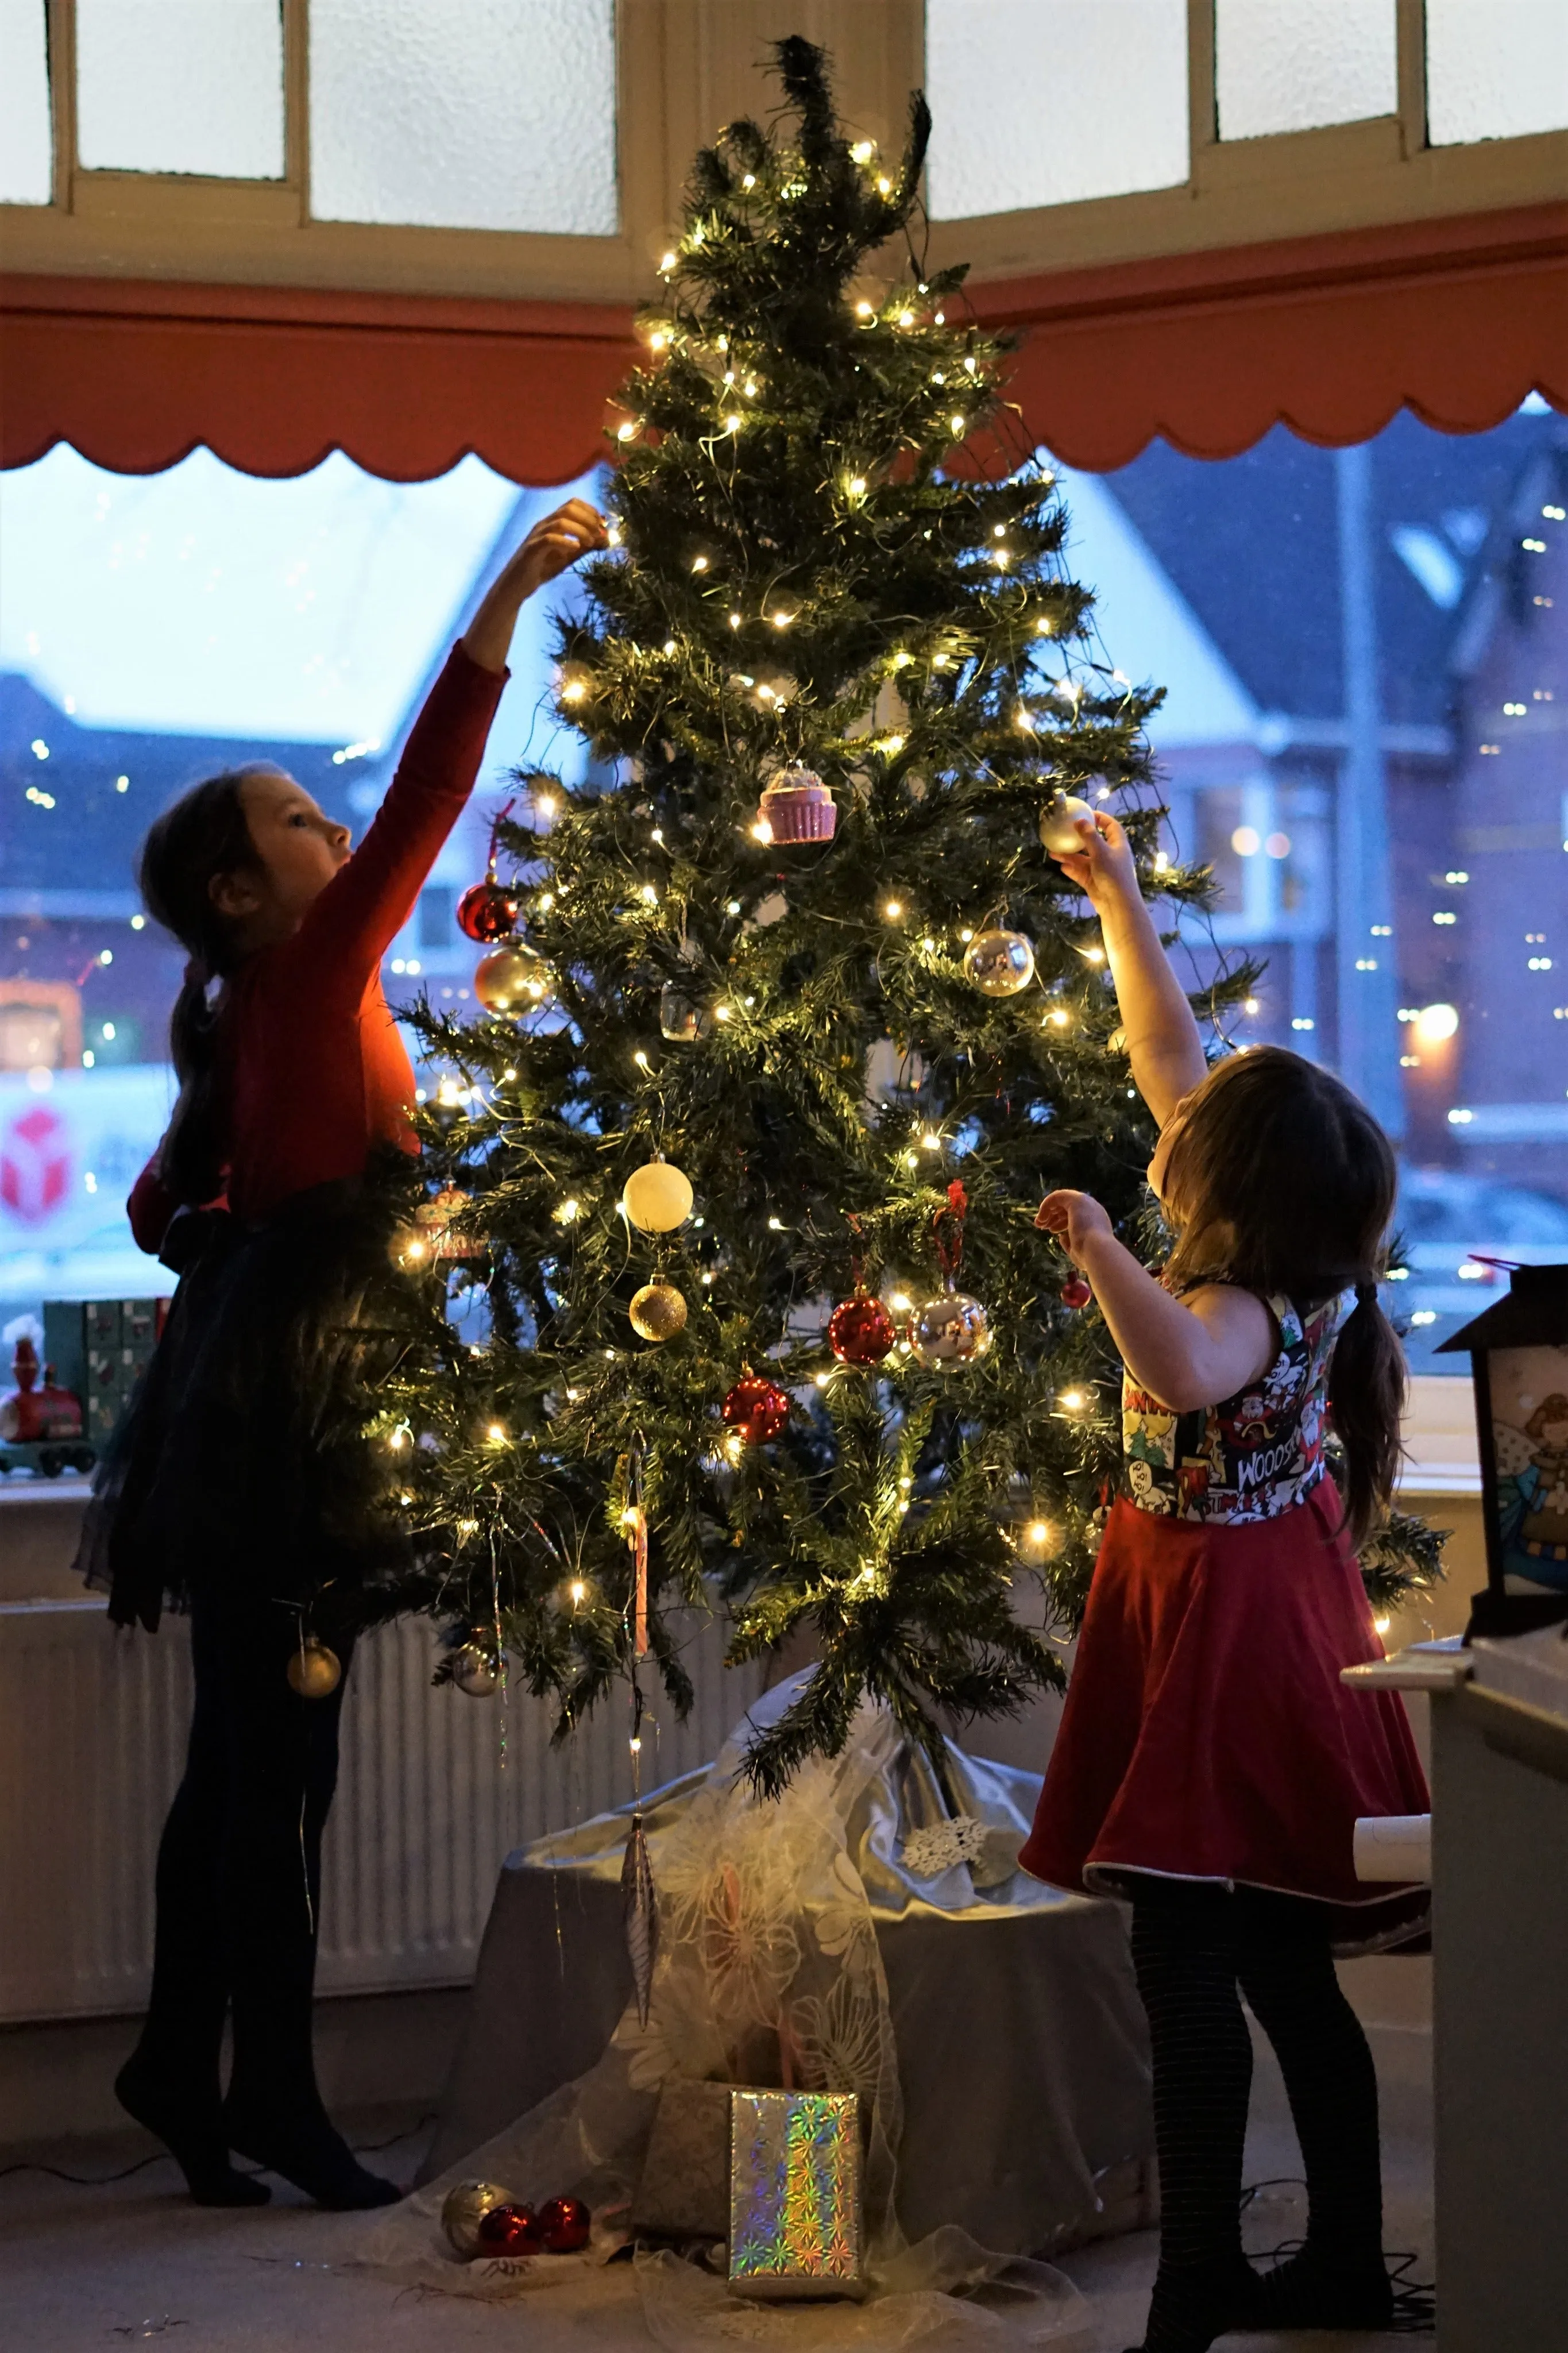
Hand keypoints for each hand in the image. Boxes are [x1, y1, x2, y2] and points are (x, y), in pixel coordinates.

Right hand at [463, 498, 608, 670]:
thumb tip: (607, 540)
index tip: (603, 525)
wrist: (516, 586)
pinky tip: (575, 549)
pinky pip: (549, 539)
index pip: (572, 504)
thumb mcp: (568, 557)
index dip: (591, 510)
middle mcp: (544, 524)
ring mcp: (536, 535)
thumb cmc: (541, 569)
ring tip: (590, 543)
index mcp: (552, 522)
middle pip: (569, 508)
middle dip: (589, 519)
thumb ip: (585, 547)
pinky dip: (565, 542)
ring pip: (561, 521)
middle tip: (600, 534)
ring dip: (580, 530)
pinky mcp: (531, 549)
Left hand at [1035, 1188, 1113, 1265]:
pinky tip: (1041, 1217)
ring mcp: (1087, 1203)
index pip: (1077, 1215)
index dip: (1062, 1221)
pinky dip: (1047, 1204)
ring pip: (1063, 1200)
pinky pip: (1058, 1196)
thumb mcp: (1077, 1250)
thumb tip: (1061, 1237)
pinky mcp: (1077, 1200)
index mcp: (1096, 1221)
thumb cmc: (1088, 1256)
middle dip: (1054, 1215)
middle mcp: (1093, 1209)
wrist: (1098, 1252)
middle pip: (1070, 1207)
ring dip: (1048, 1210)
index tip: (1052, 1231)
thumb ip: (1070, 1242)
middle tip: (1042, 1226)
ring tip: (1038, 1223)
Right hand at [1050, 809, 1139, 917]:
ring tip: (1053, 852)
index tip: (1086, 813)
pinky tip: (1062, 866)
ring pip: (1083, 859)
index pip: (1110, 826)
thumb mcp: (1101, 852)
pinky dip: (1072, 869)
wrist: (1117, 905)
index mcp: (1117, 845)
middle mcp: (1110, 855)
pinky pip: (1081, 873)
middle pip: (1092, 843)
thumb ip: (1089, 836)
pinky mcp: (1094, 882)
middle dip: (1077, 839)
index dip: (1100, 818)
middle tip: (1064, 833)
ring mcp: (1101, 869)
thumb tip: (1079, 821)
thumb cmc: (1113, 874)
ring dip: (1069, 856)